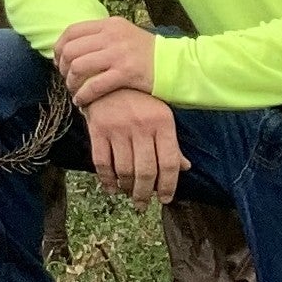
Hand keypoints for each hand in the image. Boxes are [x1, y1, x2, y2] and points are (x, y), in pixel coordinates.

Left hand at [53, 15, 161, 107]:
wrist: (179, 65)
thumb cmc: (150, 54)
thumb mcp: (125, 35)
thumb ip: (103, 37)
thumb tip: (75, 47)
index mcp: (110, 24)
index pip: (72, 31)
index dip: (60, 48)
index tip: (60, 62)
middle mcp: (112, 36)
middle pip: (71, 50)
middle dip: (63, 68)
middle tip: (67, 79)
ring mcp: (119, 53)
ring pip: (79, 67)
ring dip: (71, 83)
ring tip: (74, 92)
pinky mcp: (126, 73)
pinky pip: (94, 85)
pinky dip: (83, 95)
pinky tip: (82, 102)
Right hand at [80, 86, 185, 205]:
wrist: (105, 77)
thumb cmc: (138, 99)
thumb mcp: (160, 115)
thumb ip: (171, 142)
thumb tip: (184, 167)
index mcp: (162, 123)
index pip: (169, 162)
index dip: (168, 185)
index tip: (165, 199)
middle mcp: (141, 126)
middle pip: (146, 170)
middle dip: (145, 193)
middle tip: (143, 204)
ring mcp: (118, 128)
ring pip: (124, 169)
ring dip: (126, 187)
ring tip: (129, 195)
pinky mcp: (97, 129)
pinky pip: (101, 161)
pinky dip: (106, 179)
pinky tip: (111, 188)